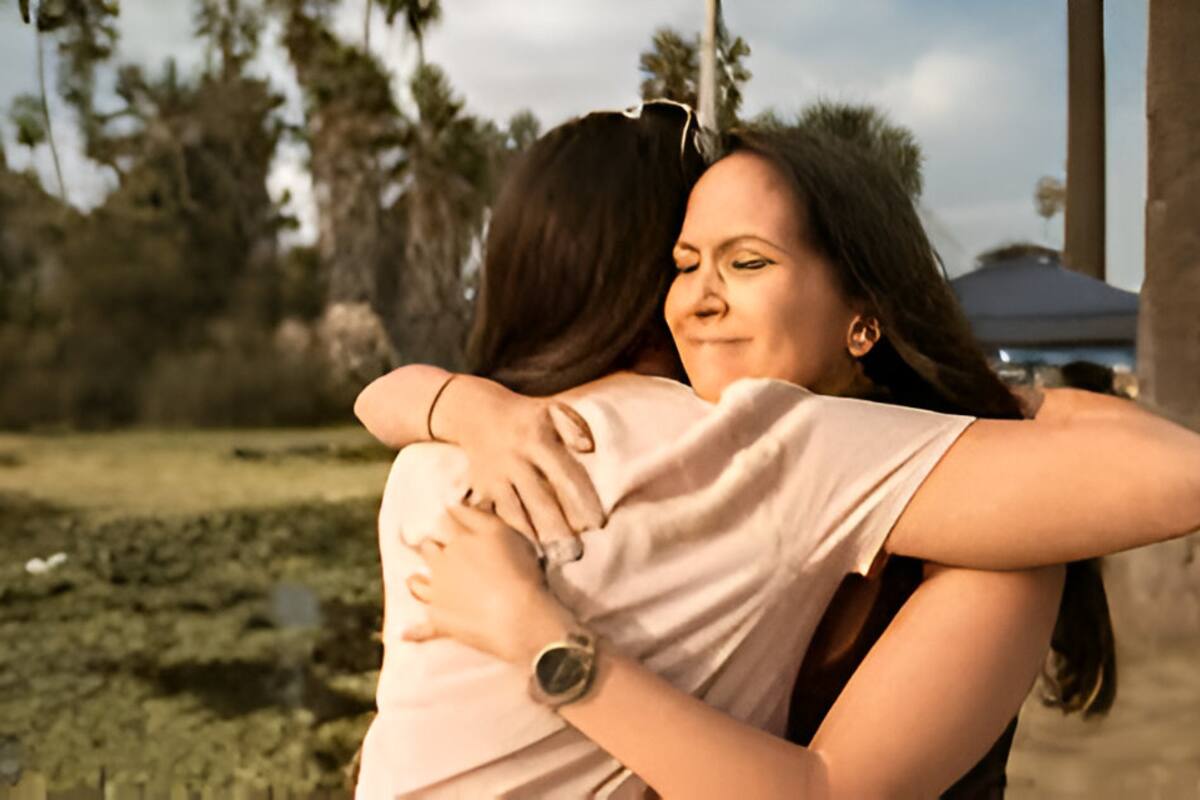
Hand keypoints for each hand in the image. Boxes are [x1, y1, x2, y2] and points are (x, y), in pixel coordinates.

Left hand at [404, 504, 578, 664]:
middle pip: (429, 547)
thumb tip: (457, 507)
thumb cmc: (520, 572)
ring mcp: (439, 592)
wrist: (518, 616)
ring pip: (417, 581)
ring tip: (417, 579)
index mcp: (462, 539)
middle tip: (435, 546)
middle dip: (432, 545)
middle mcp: (445, 563)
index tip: (449, 513)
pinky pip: (422, 628)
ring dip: (417, 579)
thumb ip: (481, 518)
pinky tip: (405, 633)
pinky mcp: (439, 620)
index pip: (449, 520)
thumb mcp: (506, 535)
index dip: (449, 515)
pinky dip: (414, 632)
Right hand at [433, 375, 604, 546]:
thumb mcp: (552, 409)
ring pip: (515, 513)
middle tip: (576, 553)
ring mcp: (495, 478)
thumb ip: (574, 427)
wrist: (475, 414)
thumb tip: (589, 449)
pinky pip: (494, 516)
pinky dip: (507, 535)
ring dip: (533, 537)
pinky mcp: (481, 490)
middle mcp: (514, 461)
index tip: (598, 524)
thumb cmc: (526, 416)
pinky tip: (521, 555)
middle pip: (539, 500)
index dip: (581, 498)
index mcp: (537, 440)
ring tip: (551, 560)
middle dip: (558, 528)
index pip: (563, 473)